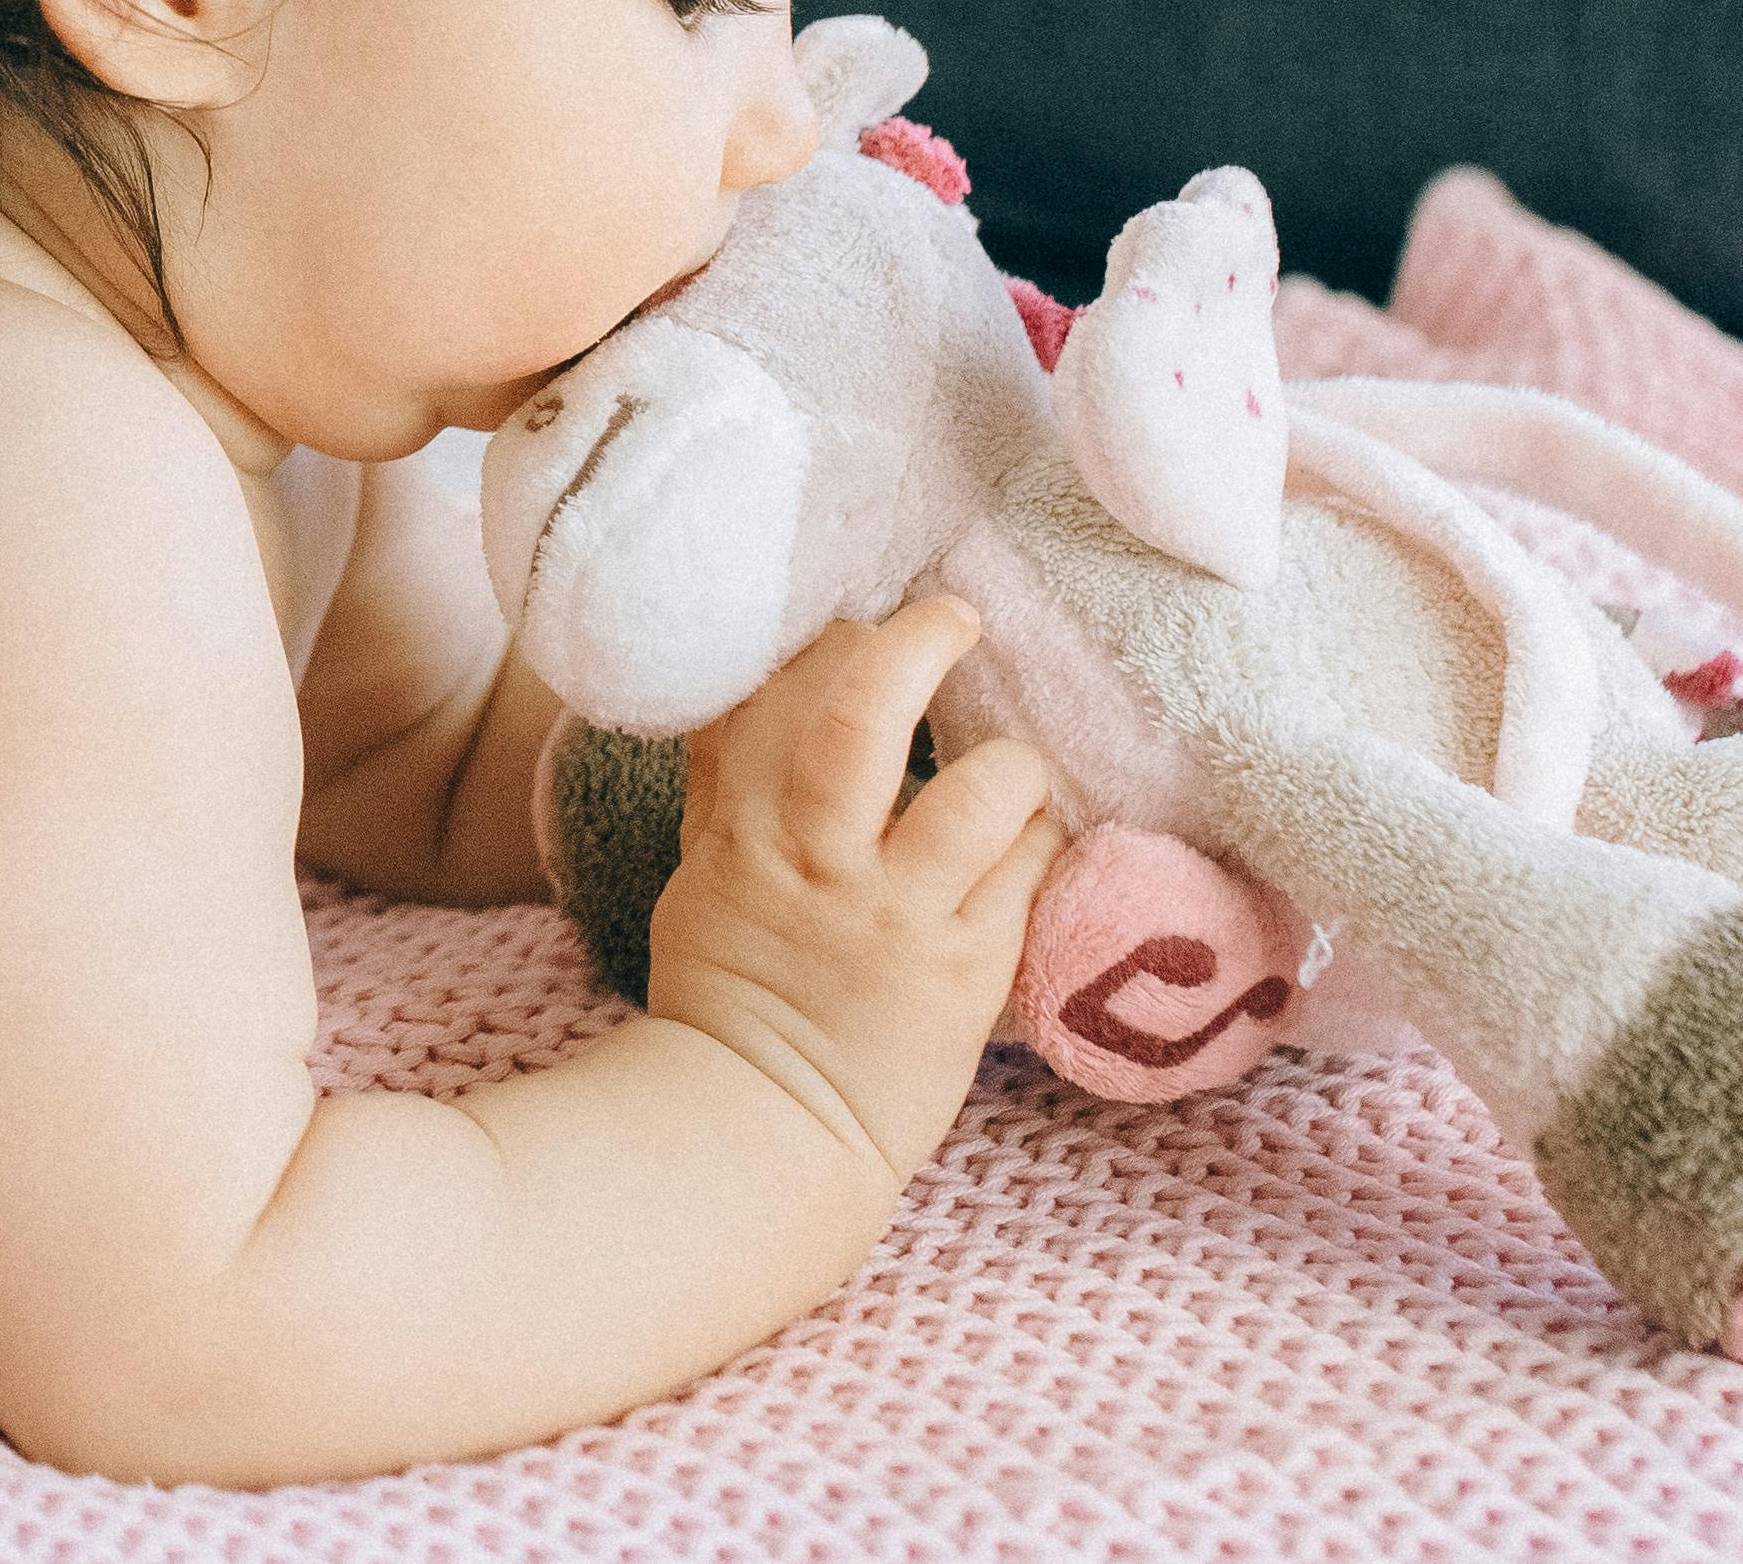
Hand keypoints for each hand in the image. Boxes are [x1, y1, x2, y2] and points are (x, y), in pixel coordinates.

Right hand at [641, 595, 1056, 1193]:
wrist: (765, 1127)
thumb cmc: (733, 996)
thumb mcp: (704, 875)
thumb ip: (734, 786)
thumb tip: (761, 687)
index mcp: (740, 833)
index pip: (774, 701)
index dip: (824, 645)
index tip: (858, 626)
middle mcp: (816, 860)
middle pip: (861, 715)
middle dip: (915, 646)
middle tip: (956, 616)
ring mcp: (893, 915)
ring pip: (976, 794)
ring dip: (1008, 765)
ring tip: (1012, 771)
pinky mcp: (962, 972)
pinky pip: (1026, 875)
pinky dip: (1038, 844)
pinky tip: (1034, 842)